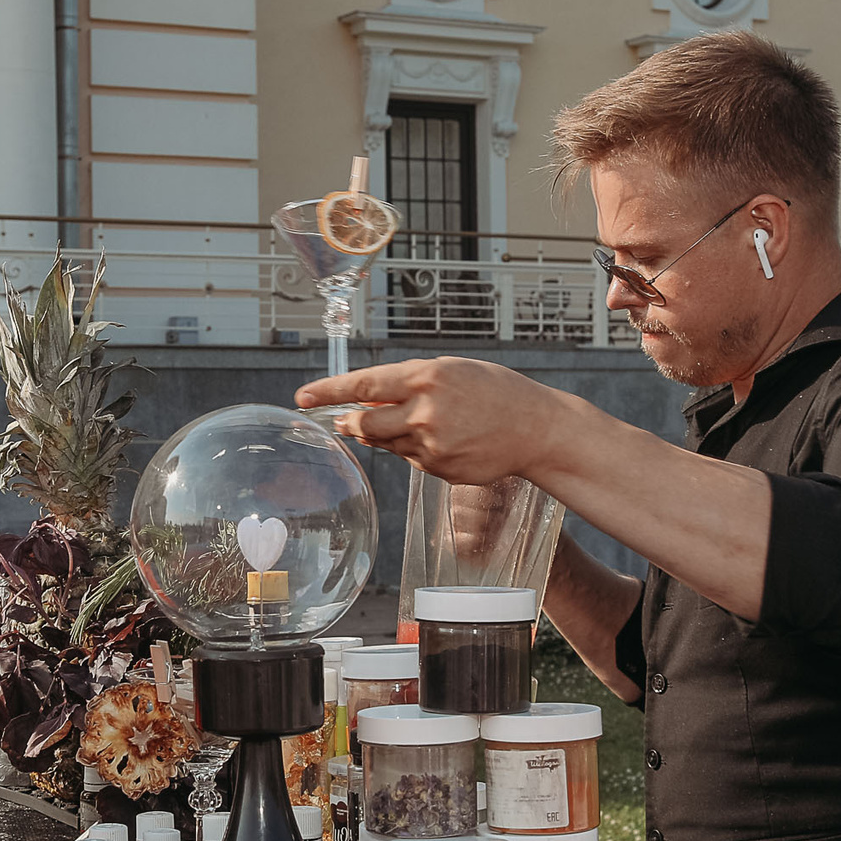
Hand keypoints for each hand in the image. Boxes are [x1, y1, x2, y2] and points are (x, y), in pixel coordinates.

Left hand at [296, 358, 544, 486]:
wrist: (537, 429)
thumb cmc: (496, 392)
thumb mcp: (453, 371)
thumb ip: (409, 384)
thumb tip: (365, 402)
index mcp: (428, 378)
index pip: (364, 385)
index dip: (328, 391)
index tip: (302, 397)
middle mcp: (426, 412)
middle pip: (365, 422)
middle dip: (349, 422)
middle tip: (340, 420)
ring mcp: (431, 445)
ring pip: (386, 443)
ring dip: (384, 434)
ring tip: (413, 423)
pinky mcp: (439, 469)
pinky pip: (410, 459)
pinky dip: (413, 449)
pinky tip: (442, 439)